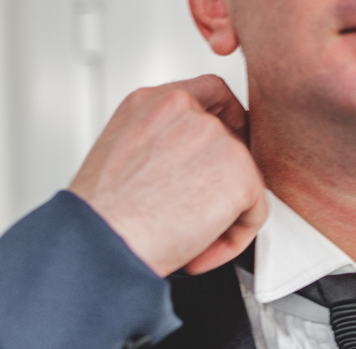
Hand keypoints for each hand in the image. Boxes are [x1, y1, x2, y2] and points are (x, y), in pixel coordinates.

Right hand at [69, 75, 266, 277]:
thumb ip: (161, 143)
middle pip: (234, 141)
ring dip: (224, 215)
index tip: (216, 157)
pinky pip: (255, 211)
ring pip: (244, 180)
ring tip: (187, 238)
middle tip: (196, 214)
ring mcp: (215, 138)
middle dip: (221, 183)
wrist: (100, 243)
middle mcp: (185, 110)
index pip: (211, 93)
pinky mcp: (239, 172)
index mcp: (153, 102)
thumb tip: (189, 164)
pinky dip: (234, 238)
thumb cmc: (103, 215)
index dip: (224, 125)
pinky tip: (199, 248)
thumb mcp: (122, 156)